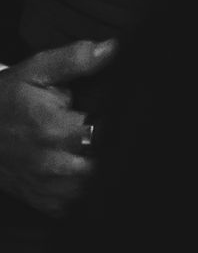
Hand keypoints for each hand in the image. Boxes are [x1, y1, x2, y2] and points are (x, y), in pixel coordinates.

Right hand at [0, 40, 111, 215]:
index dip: (122, 122)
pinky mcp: (48, 204)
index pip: (115, 129)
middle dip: (116, 147)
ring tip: (97, 150)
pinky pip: (82, 204)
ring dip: (105, 170)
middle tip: (115, 135)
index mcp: (59, 128)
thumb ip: (74, 60)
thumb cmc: (1, 102)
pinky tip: (85, 170)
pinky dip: (89, 191)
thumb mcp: (34, 73)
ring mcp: (53, 187)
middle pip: (112, 160)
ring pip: (101, 185)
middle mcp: (57, 163)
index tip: (128, 114)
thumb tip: (112, 48)